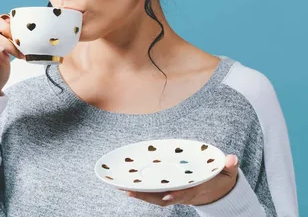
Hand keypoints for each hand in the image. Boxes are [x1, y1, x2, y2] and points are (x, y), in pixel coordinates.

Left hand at [121, 154, 238, 206]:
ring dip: (140, 194)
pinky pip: (153, 193)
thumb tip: (232, 158)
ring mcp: (175, 194)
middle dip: (148, 196)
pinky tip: (126, 186)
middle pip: (164, 198)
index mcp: (197, 189)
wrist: (217, 193)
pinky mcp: (168, 191)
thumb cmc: (219, 179)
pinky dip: (141, 191)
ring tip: (123, 188)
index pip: (186, 193)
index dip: (177, 195)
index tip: (166, 196)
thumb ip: (229, 166)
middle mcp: (183, 194)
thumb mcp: (227, 173)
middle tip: (130, 191)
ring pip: (155, 197)